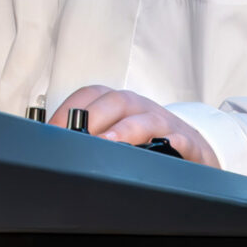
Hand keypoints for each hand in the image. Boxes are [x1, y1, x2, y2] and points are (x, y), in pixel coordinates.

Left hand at [49, 84, 218, 166]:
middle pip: (117, 101)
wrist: (194, 150)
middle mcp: (140, 108)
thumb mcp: (116, 135)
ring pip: (146, 119)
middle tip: (77, 139)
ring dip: (125, 130)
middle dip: (94, 117)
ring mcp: (165, 124)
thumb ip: (87, 137)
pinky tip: (161, 151)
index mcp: (118, 105)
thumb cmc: (147, 141)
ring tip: (108, 144)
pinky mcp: (188, 144)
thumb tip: (53, 147)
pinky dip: (173, 143)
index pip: (90, 95)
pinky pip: (182, 140)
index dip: (69, 110)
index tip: (52, 131)